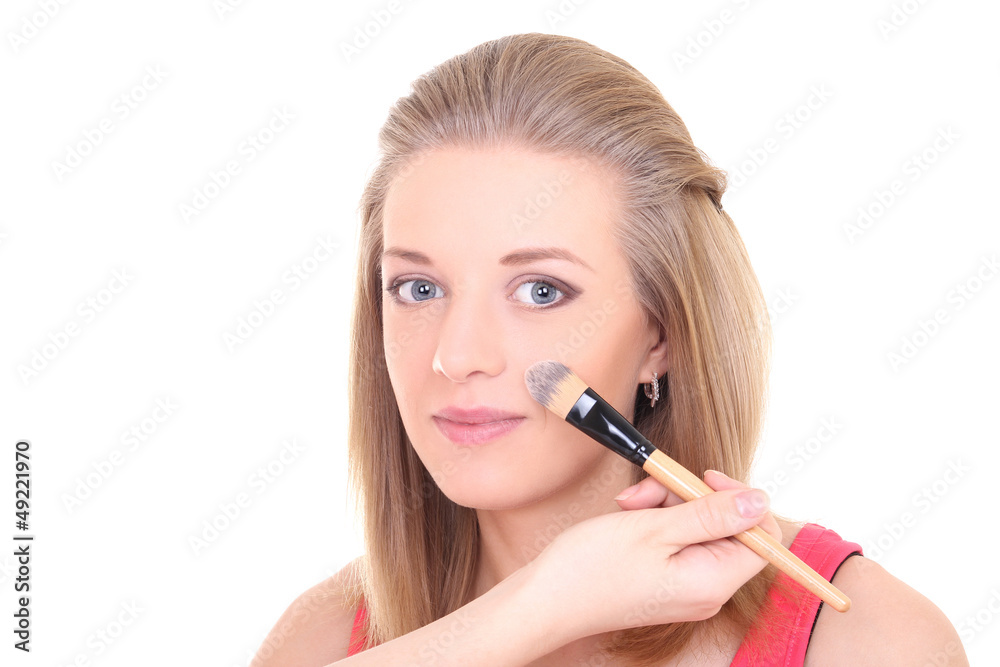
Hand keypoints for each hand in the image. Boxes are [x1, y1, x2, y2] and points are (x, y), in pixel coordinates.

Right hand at [524, 470, 779, 640]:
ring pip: (696, 529)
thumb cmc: (593, 568)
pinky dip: (654, 522)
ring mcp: (685, 588)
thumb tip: (758, 501)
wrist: (546, 600)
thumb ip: (711, 514)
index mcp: (713, 581)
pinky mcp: (664, 582)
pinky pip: (676, 542)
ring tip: (630, 503)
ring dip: (665, 505)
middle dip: (689, 498)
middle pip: (725, 528)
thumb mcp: (655, 528)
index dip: (738, 499)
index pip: (761, 536)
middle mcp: (706, 590)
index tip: (704, 477)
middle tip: (651, 487)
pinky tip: (627, 515)